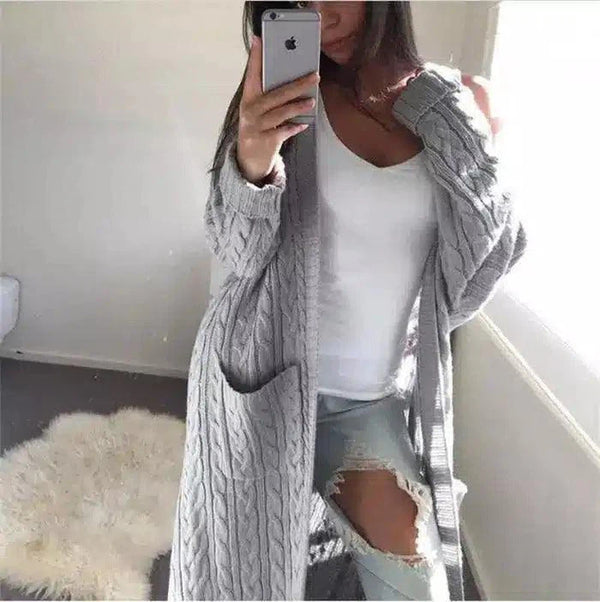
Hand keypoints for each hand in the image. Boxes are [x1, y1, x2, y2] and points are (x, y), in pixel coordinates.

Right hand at [237, 34, 319, 185]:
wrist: (248, 160)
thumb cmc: (258, 129)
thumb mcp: (258, 111)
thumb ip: (269, 96)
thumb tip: (293, 81)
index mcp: (248, 98)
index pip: (251, 74)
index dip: (255, 57)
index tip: (259, 39)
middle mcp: (250, 111)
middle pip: (275, 94)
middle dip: (296, 85)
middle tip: (314, 76)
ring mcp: (255, 127)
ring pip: (280, 112)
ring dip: (297, 106)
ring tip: (312, 102)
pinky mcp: (264, 141)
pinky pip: (282, 132)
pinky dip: (293, 127)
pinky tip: (303, 124)